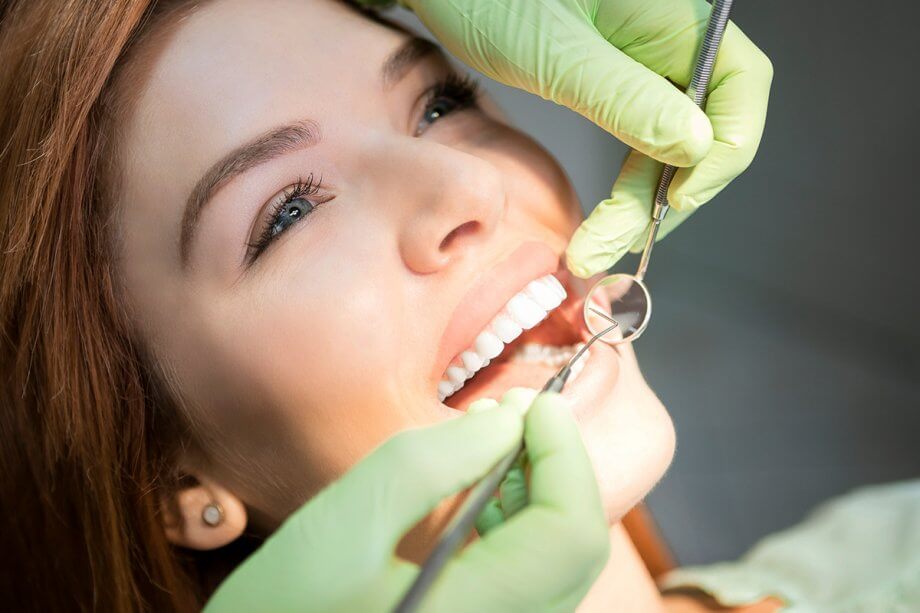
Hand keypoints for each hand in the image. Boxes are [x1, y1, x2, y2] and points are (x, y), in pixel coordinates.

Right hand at [204, 390, 609, 611]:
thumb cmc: (281, 612)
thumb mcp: (342, 528)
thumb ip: (430, 465)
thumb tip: (507, 421)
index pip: (571, 534)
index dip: (565, 458)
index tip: (534, 404)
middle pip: (573, 548)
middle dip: (552, 468)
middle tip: (513, 414)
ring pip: (554, 562)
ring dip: (534, 492)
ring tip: (491, 442)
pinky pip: (526, 577)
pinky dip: (514, 523)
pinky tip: (479, 490)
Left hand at [397, 0, 772, 276]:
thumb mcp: (555, 53)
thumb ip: (624, 97)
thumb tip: (694, 145)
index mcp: (674, 16)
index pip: (740, 84)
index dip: (723, 149)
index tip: (678, 200)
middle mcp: (670, 39)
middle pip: (708, 127)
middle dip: (666, 195)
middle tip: (614, 244)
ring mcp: (644, 63)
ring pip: (672, 145)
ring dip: (641, 202)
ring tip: (594, 248)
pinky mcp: (616, 85)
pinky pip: (641, 141)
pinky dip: (625, 185)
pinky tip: (603, 220)